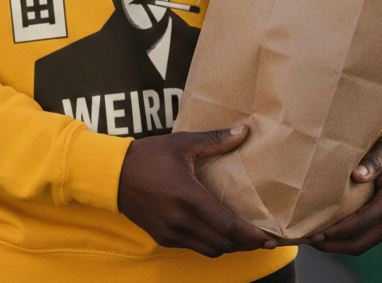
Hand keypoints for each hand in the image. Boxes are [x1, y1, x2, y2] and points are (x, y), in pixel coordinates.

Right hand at [118, 125, 277, 257]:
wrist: (113, 175)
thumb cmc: (149, 155)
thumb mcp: (183, 143)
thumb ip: (215, 139)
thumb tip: (244, 131)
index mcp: (188, 197)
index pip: (227, 226)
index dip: (250, 235)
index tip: (268, 238)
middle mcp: (180, 220)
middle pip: (222, 243)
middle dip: (245, 244)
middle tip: (263, 239)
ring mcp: (170, 232)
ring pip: (209, 250)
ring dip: (229, 246)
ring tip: (244, 238)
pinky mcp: (162, 237)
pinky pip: (193, 247)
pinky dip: (209, 244)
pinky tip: (217, 233)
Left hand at [307, 127, 381, 255]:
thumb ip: (373, 161)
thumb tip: (355, 175)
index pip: (361, 224)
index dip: (337, 231)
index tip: (315, 232)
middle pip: (361, 243)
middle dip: (334, 244)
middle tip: (308, 239)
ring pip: (364, 243)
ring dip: (340, 244)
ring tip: (315, 238)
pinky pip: (368, 236)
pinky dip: (349, 237)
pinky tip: (332, 231)